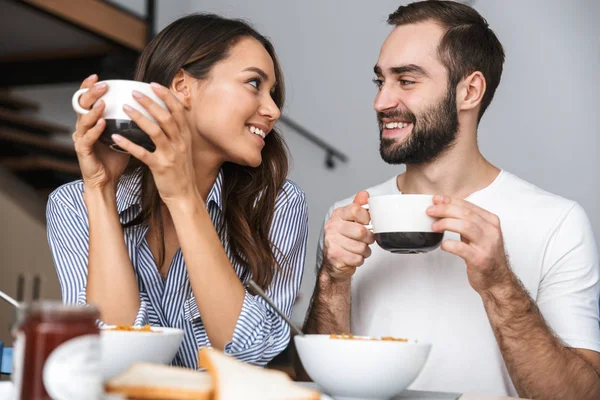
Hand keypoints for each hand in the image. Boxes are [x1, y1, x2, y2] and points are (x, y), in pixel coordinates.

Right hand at [72, 74, 129, 188]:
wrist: (106, 181)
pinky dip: (95, 130)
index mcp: (92, 122)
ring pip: (83, 120)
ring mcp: (81, 139)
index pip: (88, 100)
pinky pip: (87, 139)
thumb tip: (149, 108)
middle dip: (91, 93)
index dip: (89, 88)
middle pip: (82, 106)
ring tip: (102, 102)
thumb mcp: (123, 136)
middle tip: (101, 85)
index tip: (97, 77)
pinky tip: (103, 123)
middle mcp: (83, 128)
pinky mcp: (83, 152)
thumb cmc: (115, 159)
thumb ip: (128, 122)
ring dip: (93, 110)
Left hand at [111, 83, 196, 203]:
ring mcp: (171, 155)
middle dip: (150, 102)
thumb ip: (176, 132)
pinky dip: (128, 143)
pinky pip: (142, 152)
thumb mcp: (183, 149)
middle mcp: (180, 144)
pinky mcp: (160, 167)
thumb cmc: (181, 172)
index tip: (154, 85)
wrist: (184, 195)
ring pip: (155, 131)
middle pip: (166, 117)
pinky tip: (115, 136)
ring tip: (124, 108)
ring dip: (139, 118)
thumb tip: (166, 115)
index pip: (178, 111)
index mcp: (185, 137)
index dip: (167, 96)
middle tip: (135, 92)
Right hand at [322, 191, 374, 281]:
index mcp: (338, 215)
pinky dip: (359, 260)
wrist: (333, 261)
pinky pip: (357, 258)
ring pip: (361, 247)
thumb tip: (364, 195)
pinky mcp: (335, 256)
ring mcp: (332, 241)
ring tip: (358, 249)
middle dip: (368, 238)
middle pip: (361, 231)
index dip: (367, 218)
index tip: (366, 223)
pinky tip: (353, 256)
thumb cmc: (344, 239)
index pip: (356, 210)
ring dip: (364, 251)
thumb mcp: (351, 221)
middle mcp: (332, 226)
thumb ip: (359, 207)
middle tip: (365, 239)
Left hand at [427, 195, 511, 293]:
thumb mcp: (479, 234)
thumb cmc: (485, 255)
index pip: (468, 205)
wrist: (497, 280)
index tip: (436, 200)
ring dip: (446, 224)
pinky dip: (449, 244)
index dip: (450, 201)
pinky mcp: (480, 259)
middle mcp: (491, 231)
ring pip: (465, 226)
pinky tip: (443, 244)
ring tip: (434, 226)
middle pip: (465, 213)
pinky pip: (462, 248)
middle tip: (430, 211)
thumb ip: (466, 221)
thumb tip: (443, 207)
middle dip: (445, 209)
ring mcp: (486, 245)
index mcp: (490, 221)